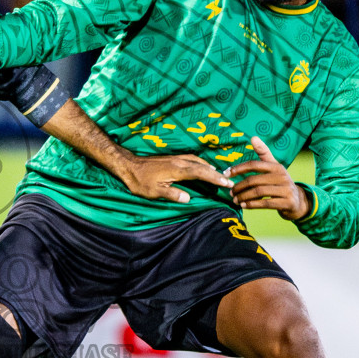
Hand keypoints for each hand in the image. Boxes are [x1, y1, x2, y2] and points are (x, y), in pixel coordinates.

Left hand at [109, 153, 232, 203]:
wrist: (129, 166)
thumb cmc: (140, 181)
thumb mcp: (154, 192)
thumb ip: (172, 194)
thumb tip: (188, 198)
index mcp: (178, 170)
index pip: (201, 173)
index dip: (215, 178)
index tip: (227, 183)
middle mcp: (180, 161)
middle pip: (203, 166)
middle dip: (217, 174)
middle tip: (229, 182)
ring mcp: (176, 158)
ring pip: (198, 161)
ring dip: (209, 168)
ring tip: (219, 175)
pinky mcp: (173, 158)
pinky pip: (192, 159)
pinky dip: (201, 164)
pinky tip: (202, 167)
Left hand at [229, 136, 311, 219]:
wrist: (298, 201)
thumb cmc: (280, 182)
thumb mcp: (274, 167)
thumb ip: (263, 153)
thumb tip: (253, 137)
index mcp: (277, 166)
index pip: (254, 165)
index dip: (238, 168)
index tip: (226, 173)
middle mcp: (282, 176)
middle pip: (254, 180)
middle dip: (239, 186)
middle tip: (230, 192)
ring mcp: (286, 189)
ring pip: (258, 192)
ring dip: (243, 197)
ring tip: (235, 200)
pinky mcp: (287, 202)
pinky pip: (266, 203)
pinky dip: (252, 205)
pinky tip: (243, 206)